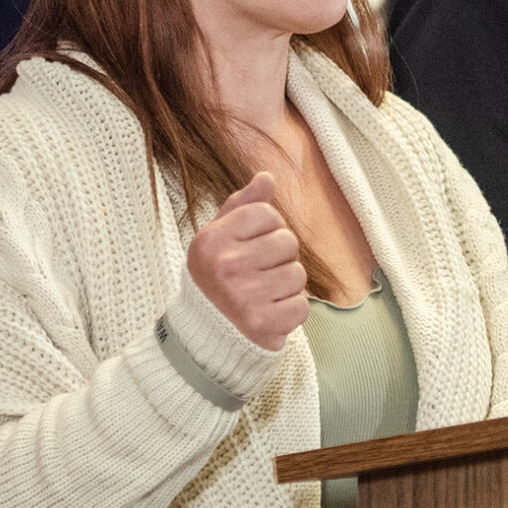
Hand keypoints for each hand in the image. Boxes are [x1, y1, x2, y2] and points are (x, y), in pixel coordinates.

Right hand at [186, 170, 307, 350]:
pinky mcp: (260, 324)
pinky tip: (271, 311)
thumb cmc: (218, 273)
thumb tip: (267, 178)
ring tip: (265, 291)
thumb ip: (243, 205)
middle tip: (260, 271)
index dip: (269, 226)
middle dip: (282, 256)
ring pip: (298, 274)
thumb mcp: (220, 234)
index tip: (252, 244)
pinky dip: (292, 311)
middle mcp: (225, 266)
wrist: (205, 330)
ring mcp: (242, 296)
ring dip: (288, 284)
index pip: (267, 212)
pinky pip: (302, 306)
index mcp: (212, 240)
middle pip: (288, 241)